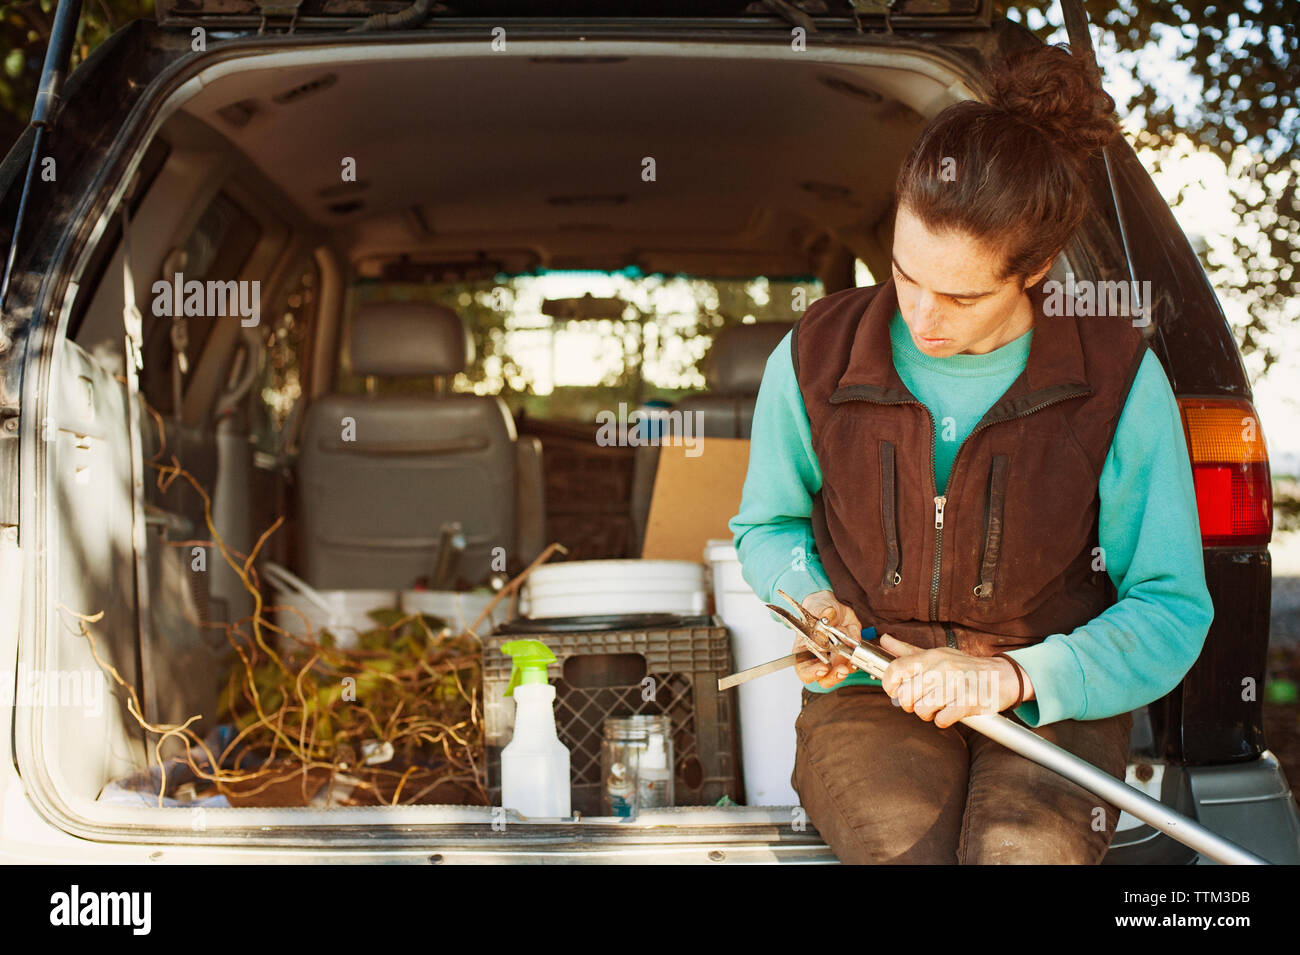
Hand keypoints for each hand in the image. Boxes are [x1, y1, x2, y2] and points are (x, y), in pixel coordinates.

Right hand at [791, 590, 863, 689]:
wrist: (833, 605)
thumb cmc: (817, 608)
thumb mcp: (815, 606)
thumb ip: (820, 611)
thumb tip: (826, 615)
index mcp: (804, 650)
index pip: (803, 670)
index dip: (811, 673)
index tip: (822, 668)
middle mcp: (820, 658)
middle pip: (824, 679)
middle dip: (834, 676)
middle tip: (842, 669)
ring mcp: (836, 658)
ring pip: (842, 673)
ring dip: (848, 665)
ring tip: (850, 652)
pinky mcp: (850, 654)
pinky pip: (857, 659)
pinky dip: (858, 652)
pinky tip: (855, 640)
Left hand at [878, 635, 1033, 728]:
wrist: (1003, 677)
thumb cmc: (965, 667)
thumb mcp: (936, 654)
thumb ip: (907, 651)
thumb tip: (884, 640)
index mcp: (931, 656)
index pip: (895, 669)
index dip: (889, 685)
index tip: (895, 691)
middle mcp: (942, 668)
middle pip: (906, 695)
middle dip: (910, 705)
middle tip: (921, 702)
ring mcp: (956, 684)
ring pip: (922, 710)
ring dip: (927, 714)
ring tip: (937, 707)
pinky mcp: (968, 702)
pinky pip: (942, 719)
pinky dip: (943, 720)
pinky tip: (950, 711)